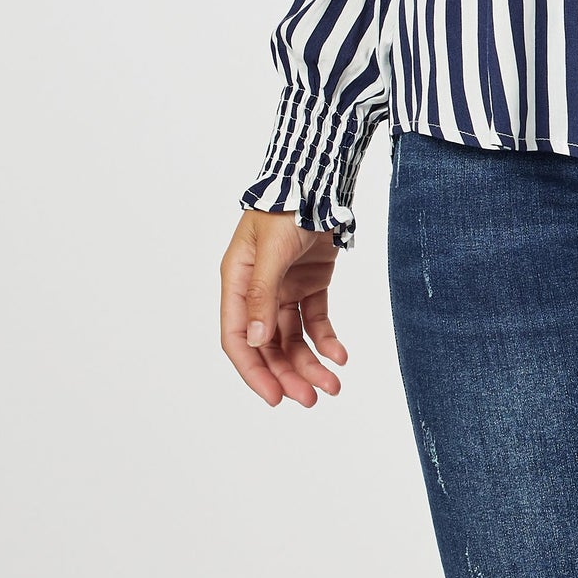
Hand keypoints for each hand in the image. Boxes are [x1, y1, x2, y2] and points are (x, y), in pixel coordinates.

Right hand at [220, 209, 346, 407]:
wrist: (320, 178)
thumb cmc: (288, 206)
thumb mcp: (272, 250)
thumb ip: (262, 295)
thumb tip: (254, 340)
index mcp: (237, 282)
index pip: (237, 338)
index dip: (254, 371)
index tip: (275, 398)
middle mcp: (257, 289)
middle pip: (267, 345)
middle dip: (288, 374)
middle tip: (312, 399)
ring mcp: (284, 287)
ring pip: (292, 338)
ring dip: (310, 363)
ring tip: (333, 385)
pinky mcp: (311, 283)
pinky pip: (316, 320)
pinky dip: (327, 339)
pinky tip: (341, 356)